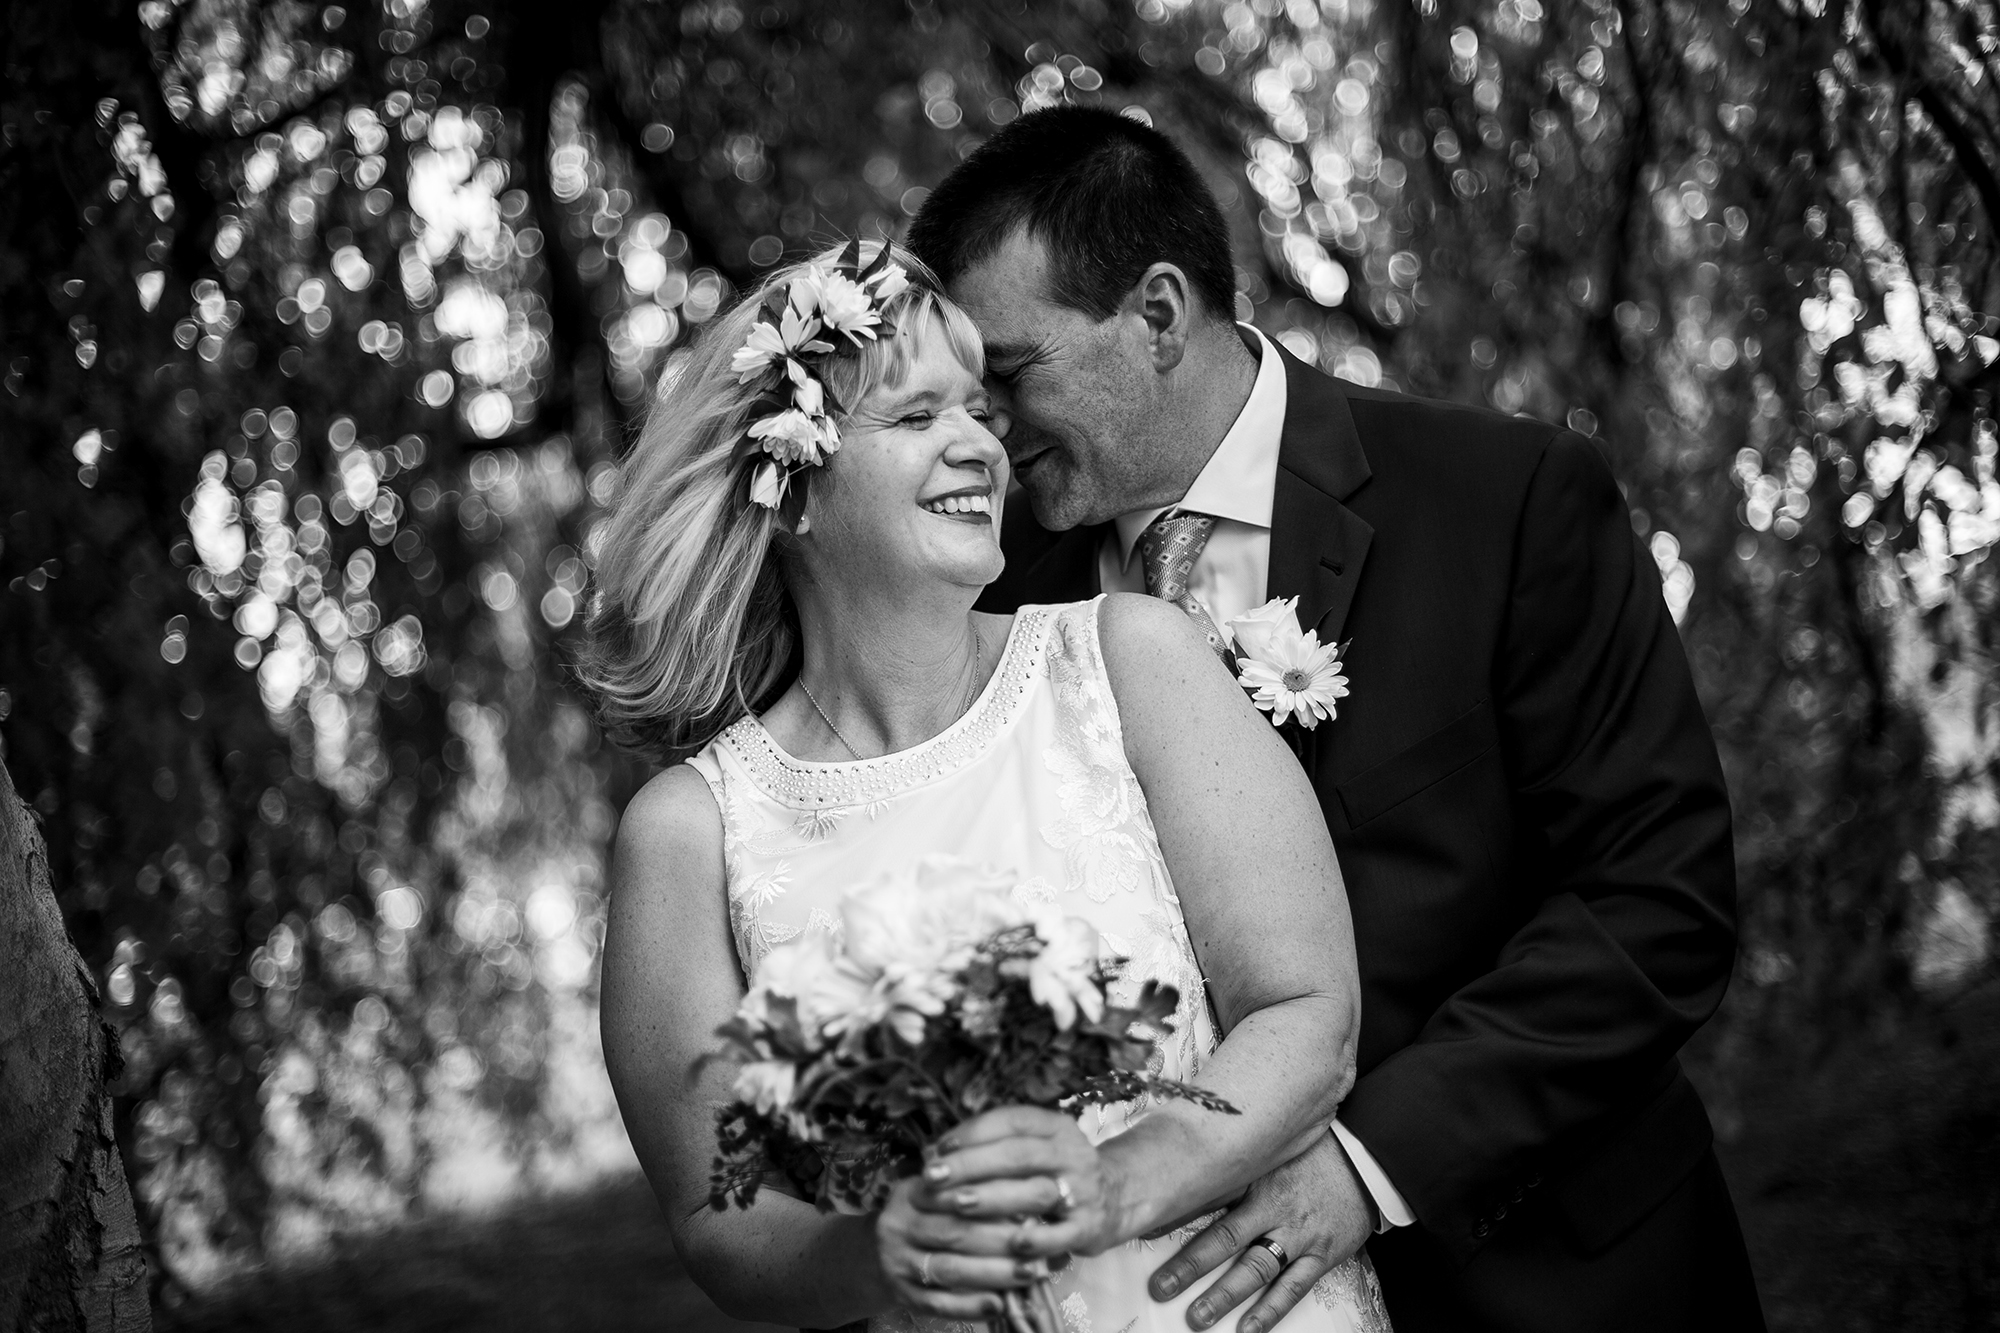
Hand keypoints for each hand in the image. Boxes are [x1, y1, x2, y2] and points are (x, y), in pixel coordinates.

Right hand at [876, 1176, 1050, 1321]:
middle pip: (955, 1231)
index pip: (956, 1190)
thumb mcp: (940, 1191)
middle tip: (1038, 1244)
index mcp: (912, 1191)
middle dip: (1002, 1239)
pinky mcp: (901, 1294)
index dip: (997, 1196)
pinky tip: (998, 1305)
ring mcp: (897, 1261)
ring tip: (1028, 1274)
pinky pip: (937, 1303)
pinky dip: (969, 1306)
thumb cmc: (927, 1216)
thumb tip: (1041, 1192)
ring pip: (949, 1269)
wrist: (878, 1252)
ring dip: (993, 1274)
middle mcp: (899, 1224)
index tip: (1034, 1201)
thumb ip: (980, 1188)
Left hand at [917, 1106, 1123, 1259]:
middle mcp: (1072, 1153)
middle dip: (971, 1165)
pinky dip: (1032, 1240)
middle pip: (1018, 1154)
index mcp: (1055, 1127)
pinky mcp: (1088, 1227)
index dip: (972, 1132)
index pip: (1011, 1120)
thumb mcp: (1034, 1148)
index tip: (938, 1148)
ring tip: (956, 1204)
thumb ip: (991, 1147)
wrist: (1115, 1198)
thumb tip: (933, 1153)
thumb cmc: (1055, 1172)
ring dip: (992, 1198)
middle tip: (934, 1177)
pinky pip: (1058, 1235)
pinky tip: (1004, 1243)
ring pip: (1035, 1191)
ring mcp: (1083, 1190)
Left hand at [1147, 1129, 1374, 1332]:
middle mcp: (1273, 1206)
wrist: (1365, 1158)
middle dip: (1190, 1266)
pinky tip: (1248, 1328)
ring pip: (1256, 1267)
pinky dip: (1270, 1310)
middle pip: (1225, 1238)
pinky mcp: (1321, 1254)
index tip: (1143, 1231)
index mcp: (1255, 1177)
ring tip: (1198, 1316)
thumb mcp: (1268, 1152)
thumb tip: (1187, 1169)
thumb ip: (1232, 1167)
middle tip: (1161, 1287)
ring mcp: (1298, 1233)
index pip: (1206, 1198)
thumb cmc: (1311, 1153)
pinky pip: (1293, 1286)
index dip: (1173, 1215)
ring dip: (1225, 1295)